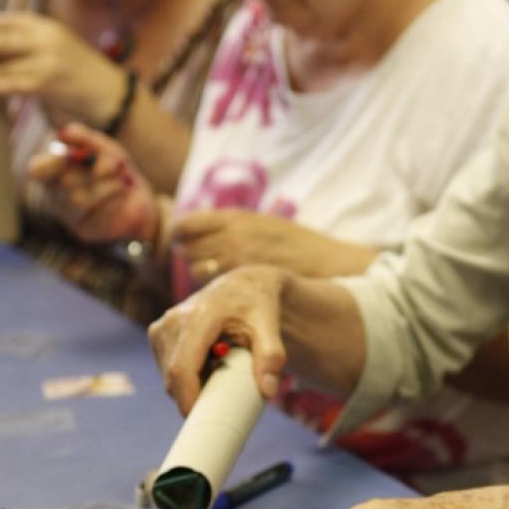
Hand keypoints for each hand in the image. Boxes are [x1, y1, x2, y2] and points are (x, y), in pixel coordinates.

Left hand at [0, 12, 122, 125]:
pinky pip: (11, 83)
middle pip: (2, 39)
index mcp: (47, 27)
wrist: (110, 93)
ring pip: (4, 63)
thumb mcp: (58, 48)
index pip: (10, 20)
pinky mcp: (48, 82)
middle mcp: (46, 39)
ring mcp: (48, 59)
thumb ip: (32, 44)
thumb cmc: (81, 74)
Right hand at [27, 123, 157, 242]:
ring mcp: (68, 216)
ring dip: (106, 187)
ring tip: (125, 181)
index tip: (73, 155)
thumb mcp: (104, 149)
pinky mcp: (85, 231)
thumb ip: (85, 138)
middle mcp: (55, 196)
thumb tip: (64, 133)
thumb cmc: (116, 170)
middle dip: (94, 171)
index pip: (38, 170)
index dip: (52, 163)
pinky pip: (94, 216)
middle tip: (119, 165)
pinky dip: (114, 202)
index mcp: (53, 173)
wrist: (140, 200)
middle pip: (64, 183)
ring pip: (79, 201)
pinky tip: (125, 195)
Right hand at [147, 264, 287, 413]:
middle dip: (194, 396)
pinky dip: (188, 376)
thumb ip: (271, 356)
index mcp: (197, 317)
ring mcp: (161, 327)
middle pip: (173, 377)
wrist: (242, 284)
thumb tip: (268, 391)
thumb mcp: (269, 327)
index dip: (188, 399)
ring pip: (169, 376)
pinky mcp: (158, 333)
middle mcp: (172, 321)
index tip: (202, 420)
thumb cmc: (257, 305)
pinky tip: (209, 364)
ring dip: (192, 385)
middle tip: (223, 400)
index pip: (181, 369)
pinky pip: (168, 368)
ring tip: (220, 369)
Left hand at [171, 210, 351, 282]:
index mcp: (235, 218)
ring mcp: (238, 261)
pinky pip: (213, 288)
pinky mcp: (245, 284)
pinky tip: (227, 291)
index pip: (186, 224)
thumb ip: (231, 225)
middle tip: (200, 260)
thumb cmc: (295, 244)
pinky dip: (213, 290)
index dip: (180, 233)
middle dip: (190, 255)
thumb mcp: (262, 223)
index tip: (181, 239)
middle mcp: (232, 237)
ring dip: (201, 274)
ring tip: (215, 277)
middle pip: (187, 249)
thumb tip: (198, 230)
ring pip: (196, 271)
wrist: (328, 263)